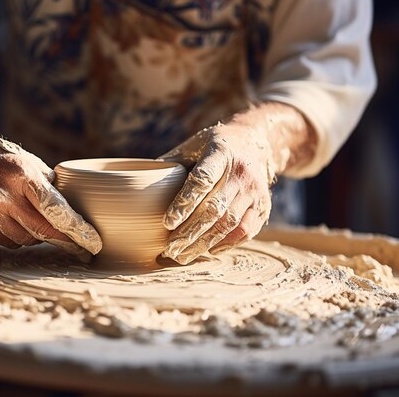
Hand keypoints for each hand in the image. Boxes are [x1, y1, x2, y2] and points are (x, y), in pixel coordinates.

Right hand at [0, 122, 102, 258]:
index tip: (94, 244)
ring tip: (35, 222)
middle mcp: (1, 196)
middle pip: (42, 232)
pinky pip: (1, 241)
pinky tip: (11, 221)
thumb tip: (71, 208)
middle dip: (65, 242)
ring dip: (35, 236)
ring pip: (23, 240)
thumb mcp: (23, 159)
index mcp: (20, 174)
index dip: (77, 230)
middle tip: (81, 250)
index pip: (56, 210)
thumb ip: (45, 185)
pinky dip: (12, 236)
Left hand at [158, 103, 315, 264]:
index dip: (184, 203)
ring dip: (203, 244)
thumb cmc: (213, 147)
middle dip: (189, 232)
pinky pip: (245, 232)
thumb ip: (170, 164)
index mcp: (220, 152)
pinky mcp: (263, 206)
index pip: (202, 180)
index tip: (167, 223)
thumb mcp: (192, 145)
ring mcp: (255, 191)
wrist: (257, 142)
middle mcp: (241, 172)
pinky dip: (225, 245)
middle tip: (168, 249)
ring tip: (181, 256)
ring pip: (229, 224)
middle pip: (214, 208)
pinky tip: (206, 251)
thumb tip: (136, 185)